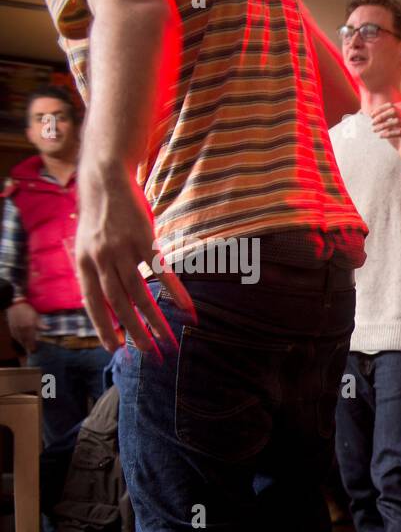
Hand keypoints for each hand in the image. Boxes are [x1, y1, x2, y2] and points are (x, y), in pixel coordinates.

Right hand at [6, 301, 41, 352]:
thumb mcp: (36, 316)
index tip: (35, 351)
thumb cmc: (27, 310)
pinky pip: (15, 336)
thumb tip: (48, 329)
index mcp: (29, 327)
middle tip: (32, 352)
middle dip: (28, 347)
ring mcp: (15, 329)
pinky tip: (21, 342)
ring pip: (19, 339)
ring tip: (27, 349)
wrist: (15, 304)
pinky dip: (18, 340)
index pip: (31, 339)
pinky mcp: (11, 327)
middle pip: (25, 341)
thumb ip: (41, 324)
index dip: (33, 346)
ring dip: (23, 345)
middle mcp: (21, 329)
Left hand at [75, 164, 192, 353]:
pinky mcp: (144, 239)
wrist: (104, 179)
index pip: (93, 303)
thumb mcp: (87, 245)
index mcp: (84, 263)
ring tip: (166, 338)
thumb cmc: (99, 216)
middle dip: (133, 330)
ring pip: (139, 292)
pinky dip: (174, 290)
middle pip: (118, 302)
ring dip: (154, 319)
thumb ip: (96, 270)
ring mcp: (122, 249)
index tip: (115, 349)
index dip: (104, 327)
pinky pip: (160, 271)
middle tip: (147, 352)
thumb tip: (105, 300)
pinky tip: (186, 307)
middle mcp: (101, 259)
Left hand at [371, 102, 400, 163]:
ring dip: (383, 125)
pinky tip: (381, 136)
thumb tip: (365, 113)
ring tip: (374, 130)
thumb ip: (380, 121)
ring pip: (397, 121)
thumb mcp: (386, 129)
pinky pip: (400, 132)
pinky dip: (389, 133)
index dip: (380, 109)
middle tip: (372, 123)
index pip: (391, 106)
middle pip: (394, 111)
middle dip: (381, 116)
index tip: (371, 116)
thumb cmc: (395, 140)